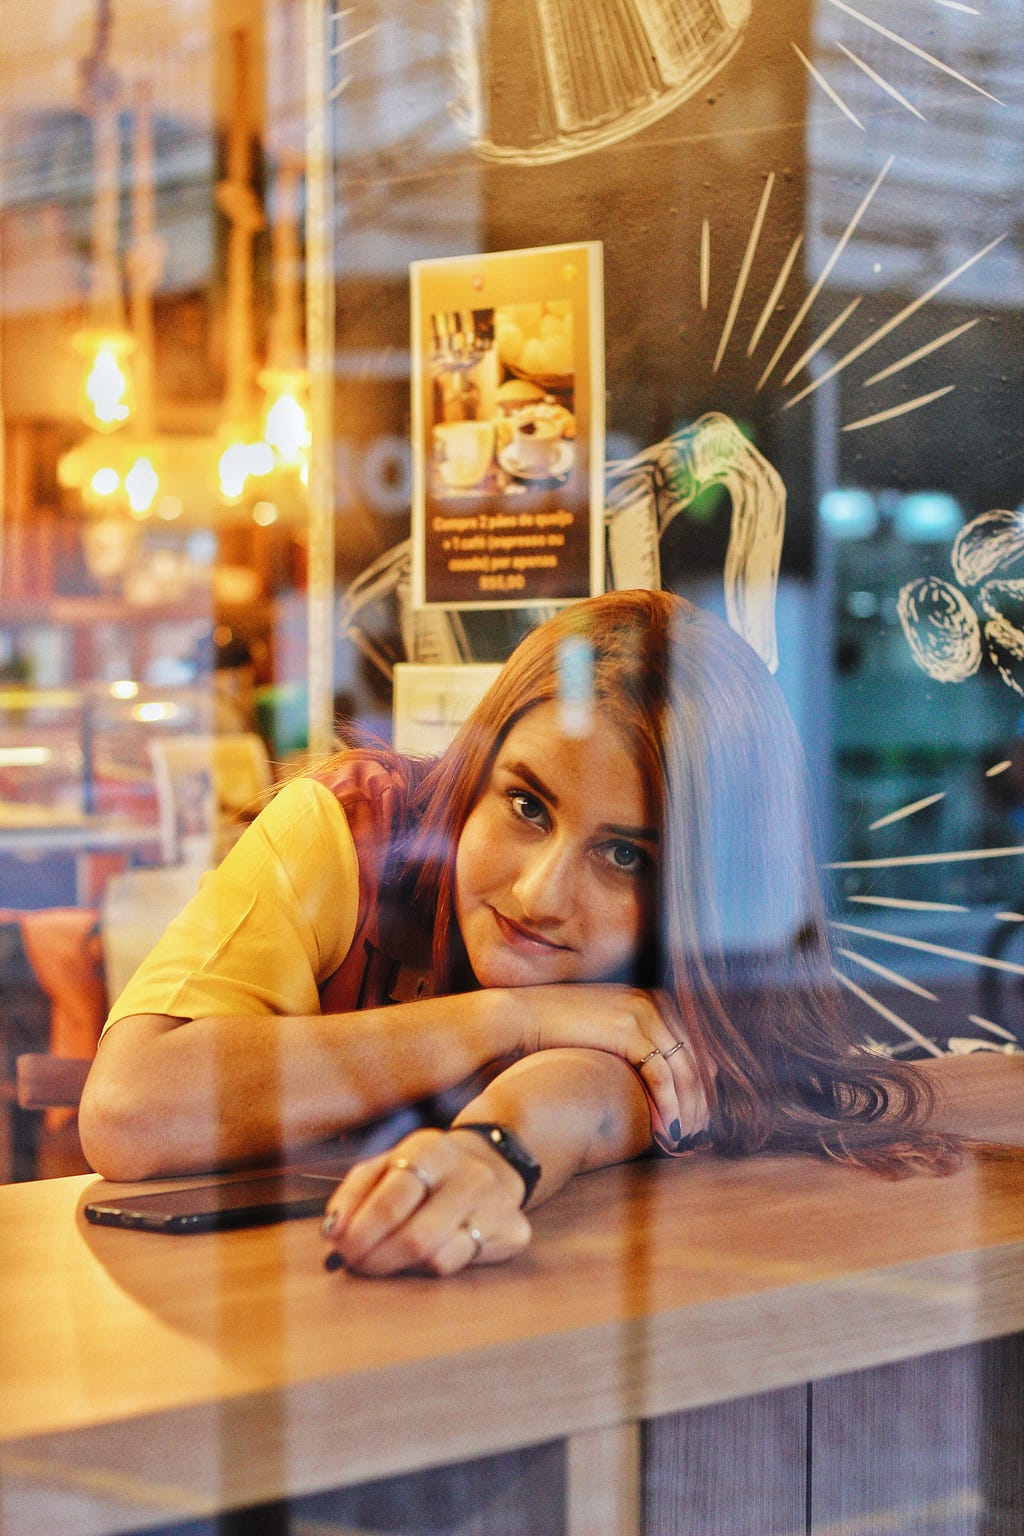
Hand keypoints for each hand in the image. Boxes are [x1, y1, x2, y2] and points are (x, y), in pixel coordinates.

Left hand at [321, 1127, 531, 1276]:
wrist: (493, 1159)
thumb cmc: (427, 1169)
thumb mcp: (388, 1164)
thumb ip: (354, 1193)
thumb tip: (332, 1232)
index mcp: (431, 1149)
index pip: (390, 1200)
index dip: (360, 1233)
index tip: (339, 1250)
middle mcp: (469, 1174)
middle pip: (414, 1237)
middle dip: (375, 1259)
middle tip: (355, 1266)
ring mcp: (496, 1203)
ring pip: (438, 1257)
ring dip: (399, 1268)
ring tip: (384, 1261)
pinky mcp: (513, 1231)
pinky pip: (461, 1264)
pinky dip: (430, 1268)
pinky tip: (420, 1257)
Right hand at [507, 984, 710, 1149]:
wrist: (520, 1017)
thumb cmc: (557, 1030)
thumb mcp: (605, 1030)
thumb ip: (634, 1045)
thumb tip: (656, 1080)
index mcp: (654, 999)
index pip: (693, 1047)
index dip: (700, 1085)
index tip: (697, 1115)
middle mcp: (655, 1002)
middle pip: (695, 1058)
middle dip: (700, 1100)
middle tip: (698, 1133)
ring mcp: (643, 1014)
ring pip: (684, 1070)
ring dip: (688, 1109)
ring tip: (683, 1137)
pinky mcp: (628, 1032)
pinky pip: (661, 1077)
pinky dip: (667, 1106)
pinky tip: (664, 1129)